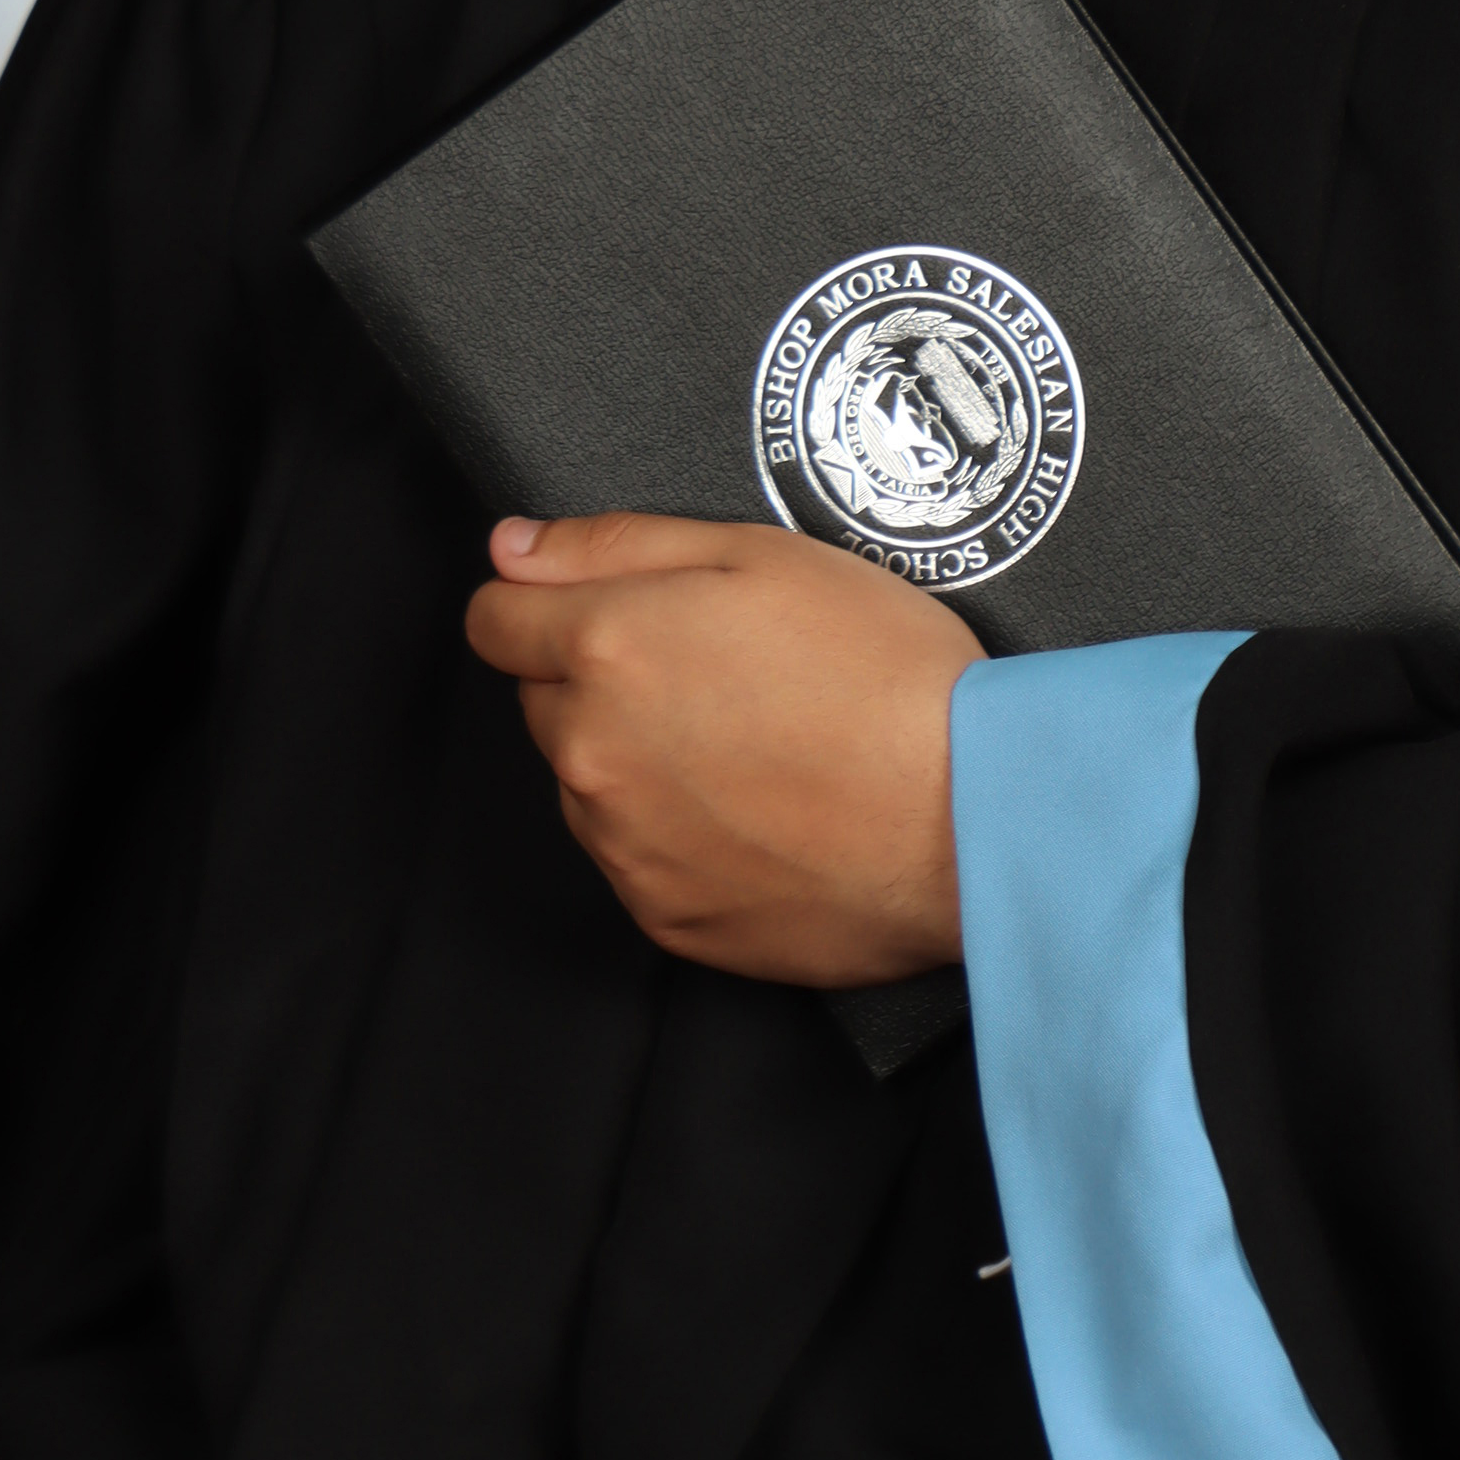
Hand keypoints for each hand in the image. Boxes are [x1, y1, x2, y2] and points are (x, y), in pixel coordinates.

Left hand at [464, 513, 979, 985]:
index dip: (540, 601)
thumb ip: (617, 542)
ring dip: (639, 760)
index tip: (591, 608)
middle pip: (546, 704)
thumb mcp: (761, 553)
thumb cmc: (885, 678)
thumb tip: (514, 548)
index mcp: (607, 649)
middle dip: (603, 681)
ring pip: (590, 784)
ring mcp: (624, 847)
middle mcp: (592, 755)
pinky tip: (763, 810)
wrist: (966, 820)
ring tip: (756, 745)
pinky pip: (639, 860)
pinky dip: (681, 835)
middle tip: (718, 672)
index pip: (493, 619)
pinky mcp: (665, 917)